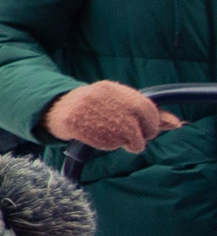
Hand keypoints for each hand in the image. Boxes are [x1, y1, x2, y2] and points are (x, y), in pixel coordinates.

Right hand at [41, 80, 180, 154]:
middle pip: (140, 125)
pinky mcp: (83, 126)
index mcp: (114, 90)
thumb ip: (148, 114)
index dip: (150, 123)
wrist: (58, 108)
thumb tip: (177, 124)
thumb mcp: (120, 104)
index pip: (146, 108)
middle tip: (131, 137)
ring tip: (111, 136)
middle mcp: (105, 99)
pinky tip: (99, 137)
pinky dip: (108, 144)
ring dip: (124, 142)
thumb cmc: (97, 108)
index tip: (145, 128)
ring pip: (127, 137)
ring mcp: (93, 113)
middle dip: (141, 135)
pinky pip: (109, 143)